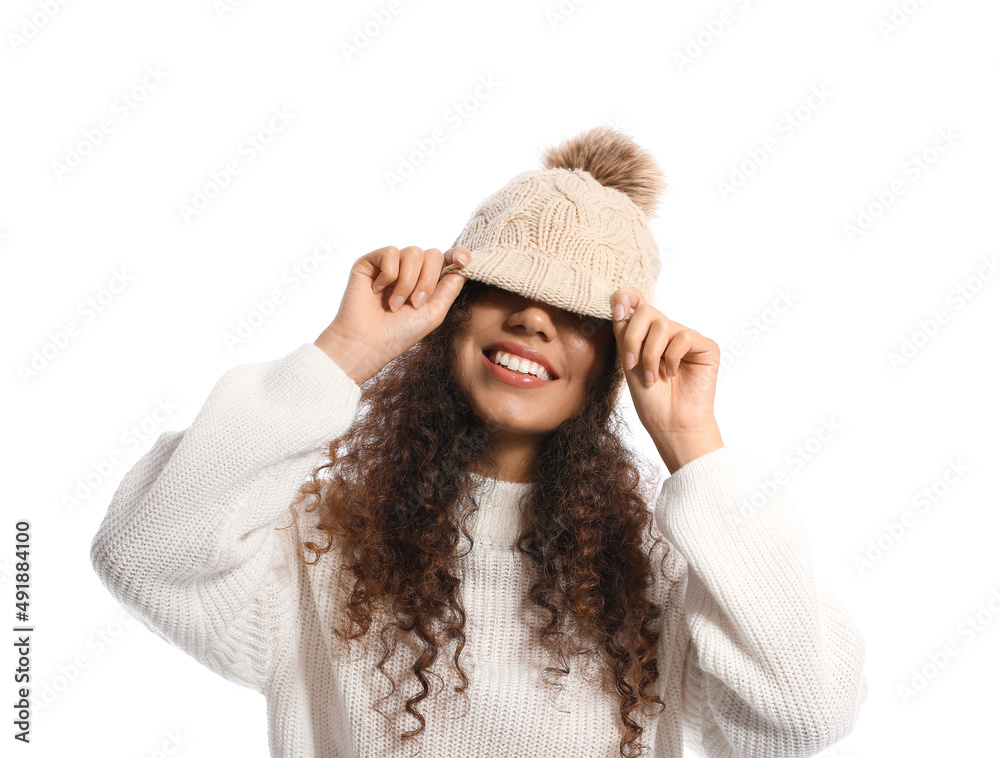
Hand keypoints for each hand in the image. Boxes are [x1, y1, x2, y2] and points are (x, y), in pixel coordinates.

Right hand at [314, 245, 470, 384]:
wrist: (368, 342)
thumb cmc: (400, 332)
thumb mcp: (434, 312)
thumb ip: (450, 288)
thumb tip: (465, 266)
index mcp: (428, 281)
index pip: (447, 258)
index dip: (458, 254)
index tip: (462, 262)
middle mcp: (410, 270)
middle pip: (433, 254)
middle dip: (427, 281)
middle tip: (415, 304)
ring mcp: (391, 264)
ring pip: (413, 252)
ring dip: (407, 282)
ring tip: (395, 304)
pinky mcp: (371, 262)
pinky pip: (390, 252)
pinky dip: (388, 275)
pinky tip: (378, 290)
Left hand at [611, 288, 723, 471]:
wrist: (670, 423)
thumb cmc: (650, 398)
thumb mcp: (629, 361)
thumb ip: (625, 333)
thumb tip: (622, 306)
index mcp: (647, 334)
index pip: (637, 301)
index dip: (625, 298)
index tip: (617, 313)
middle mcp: (667, 331)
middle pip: (646, 311)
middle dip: (633, 338)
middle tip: (632, 365)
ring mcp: (687, 337)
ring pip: (662, 326)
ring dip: (651, 355)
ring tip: (653, 377)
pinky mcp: (705, 346)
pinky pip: (682, 337)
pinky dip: (671, 358)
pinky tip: (672, 374)